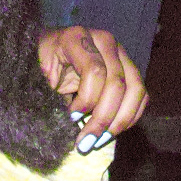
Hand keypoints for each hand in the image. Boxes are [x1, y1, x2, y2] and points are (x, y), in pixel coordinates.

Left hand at [35, 25, 145, 141]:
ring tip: (99, 140)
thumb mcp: (39, 77)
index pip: (95, 71)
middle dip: (103, 118)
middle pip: (118, 83)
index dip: (86, 100)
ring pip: (135, 89)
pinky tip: (112, 131)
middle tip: (86, 142)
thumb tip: (70, 127)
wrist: (48, 51)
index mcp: (77, 37)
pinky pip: (141, 94)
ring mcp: (120, 52)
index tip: (71, 118)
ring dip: (120, 121)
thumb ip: (52, 97)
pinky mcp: (129, 67)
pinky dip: (130, 116)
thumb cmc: (39, 66)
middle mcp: (104, 40)